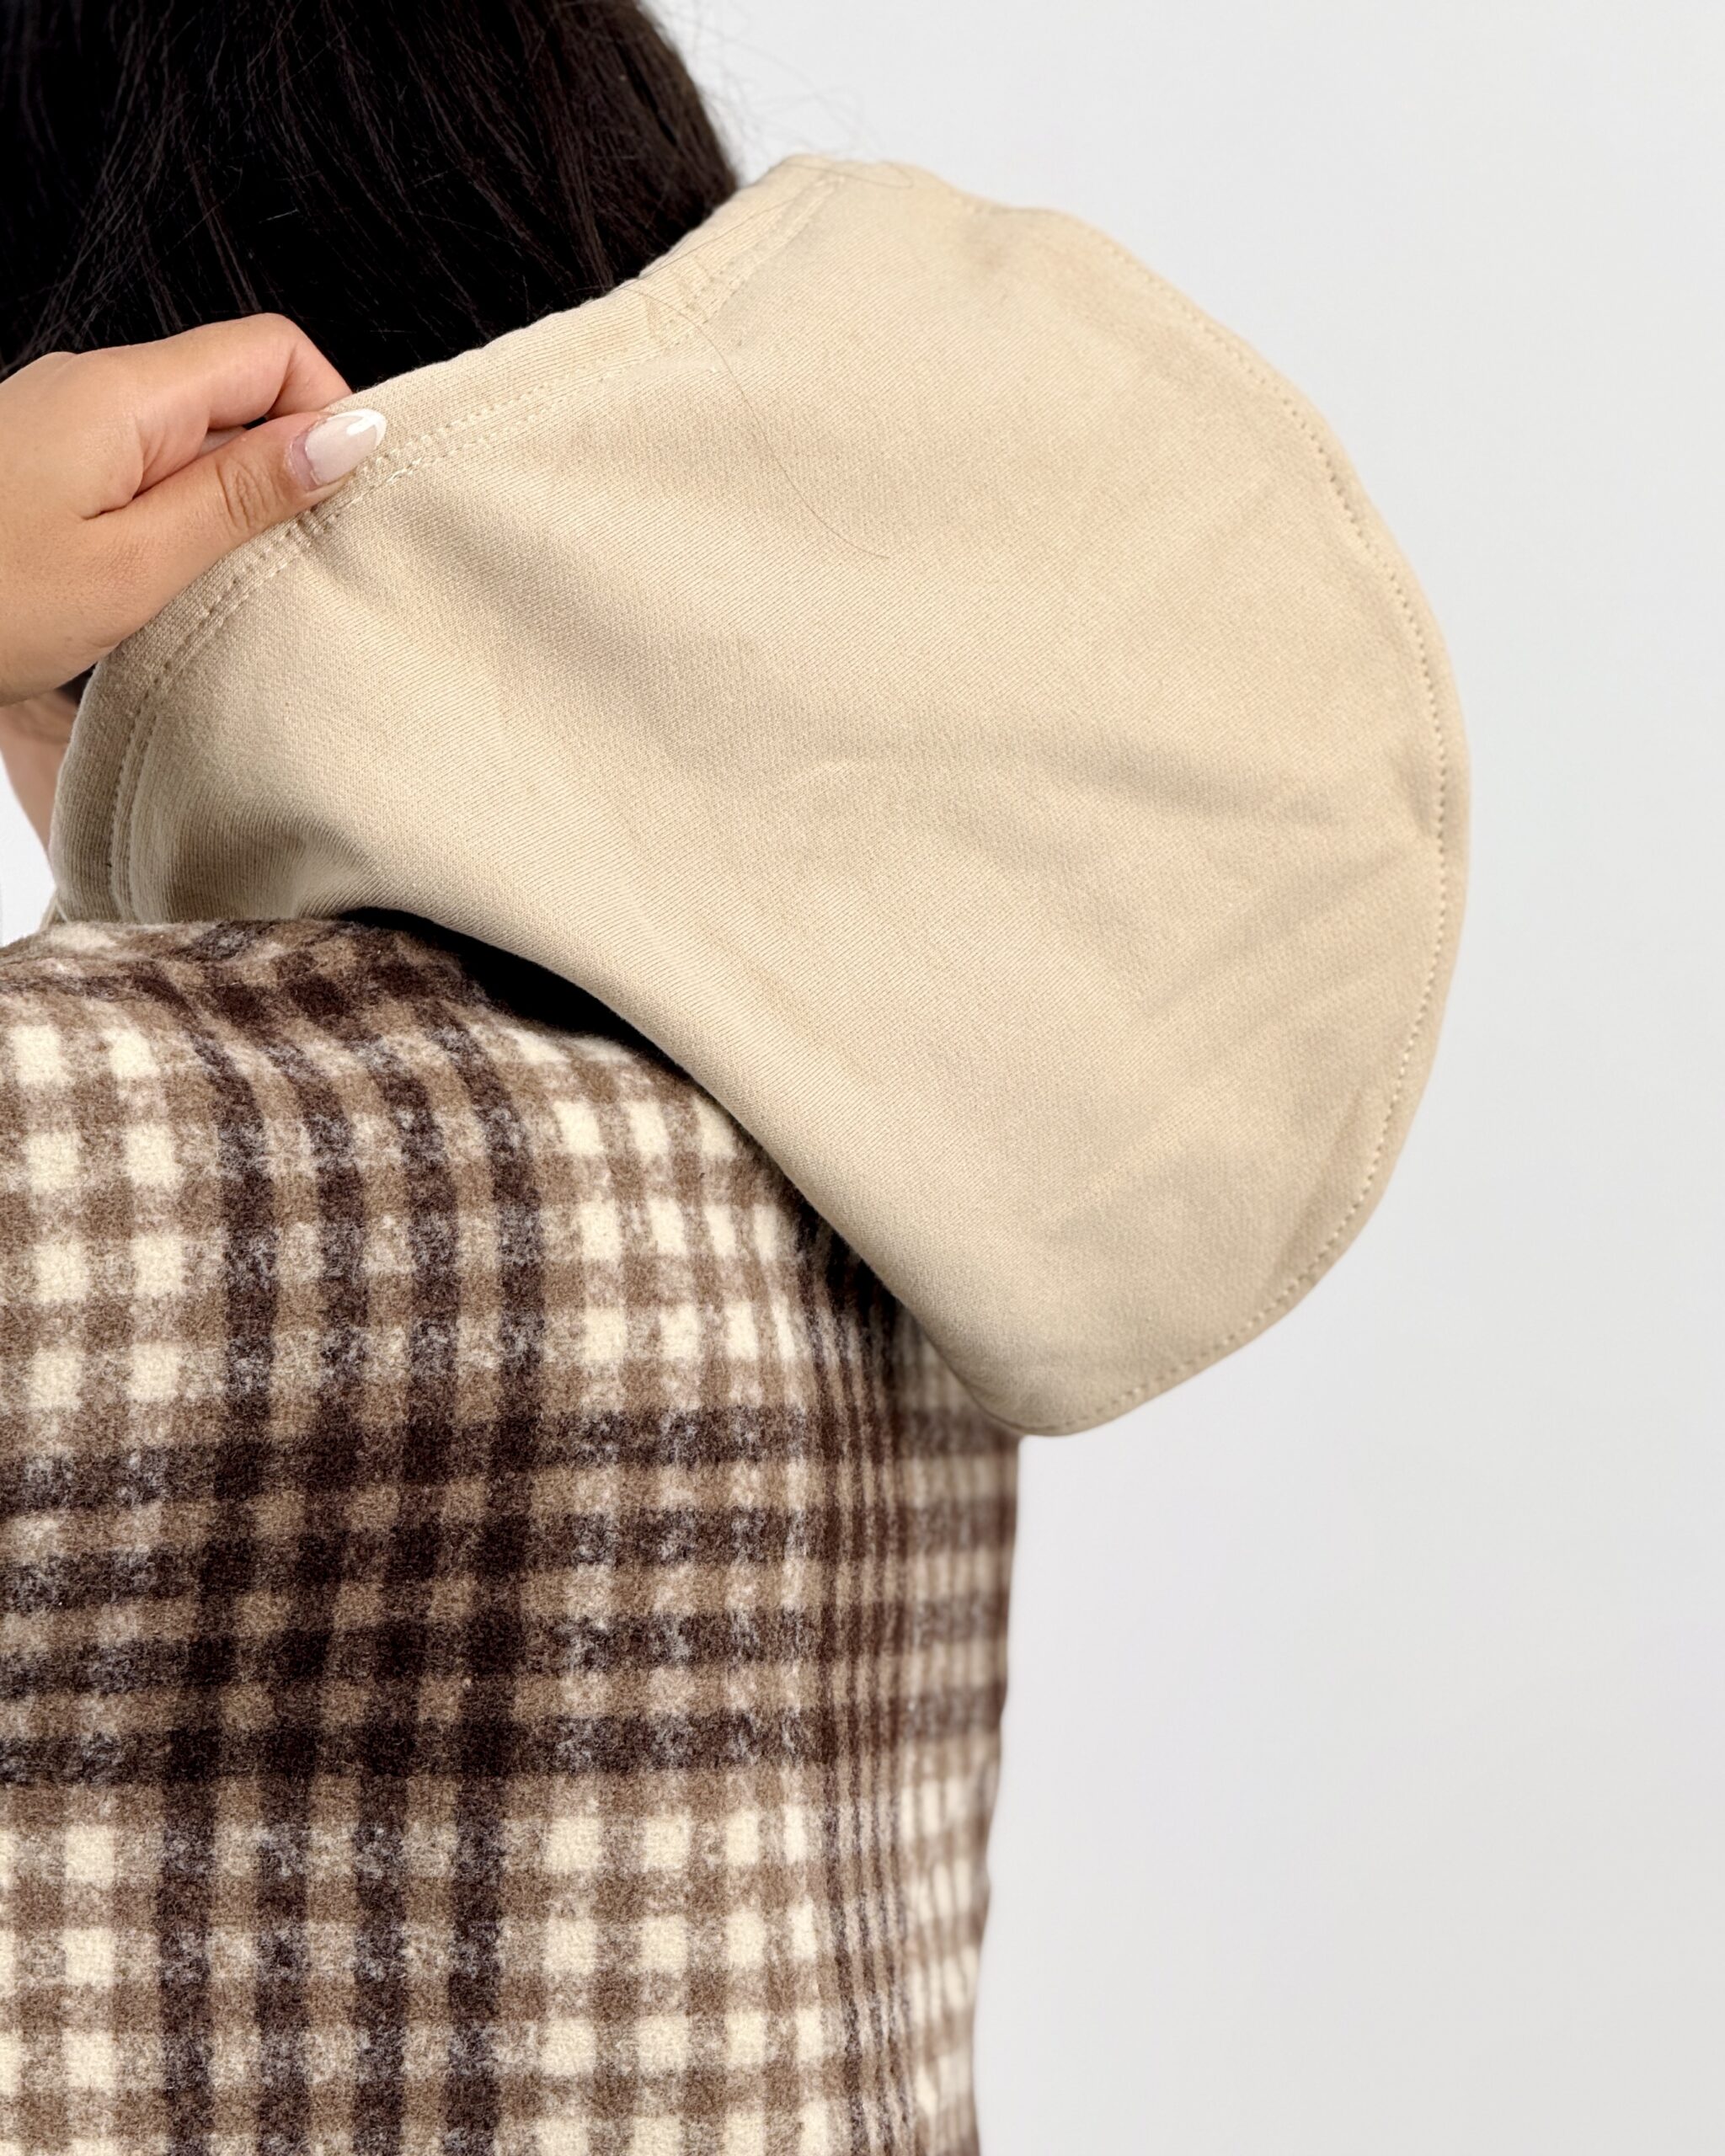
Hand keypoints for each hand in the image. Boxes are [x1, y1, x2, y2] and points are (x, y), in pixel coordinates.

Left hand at [0, 314, 385, 705]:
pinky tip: (163, 585)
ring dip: (231, 503)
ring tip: (220, 586)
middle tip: (288, 567)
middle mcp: (91, 388)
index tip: (343, 505)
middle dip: (286, 469)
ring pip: (192, 435)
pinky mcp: (41, 464)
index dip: (330, 415)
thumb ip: (244, 494)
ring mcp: (61, 422)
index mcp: (122, 395)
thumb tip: (351, 434)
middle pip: (236, 390)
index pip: (273, 353)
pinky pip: (142, 468)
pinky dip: (177, 518)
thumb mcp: (135, 565)